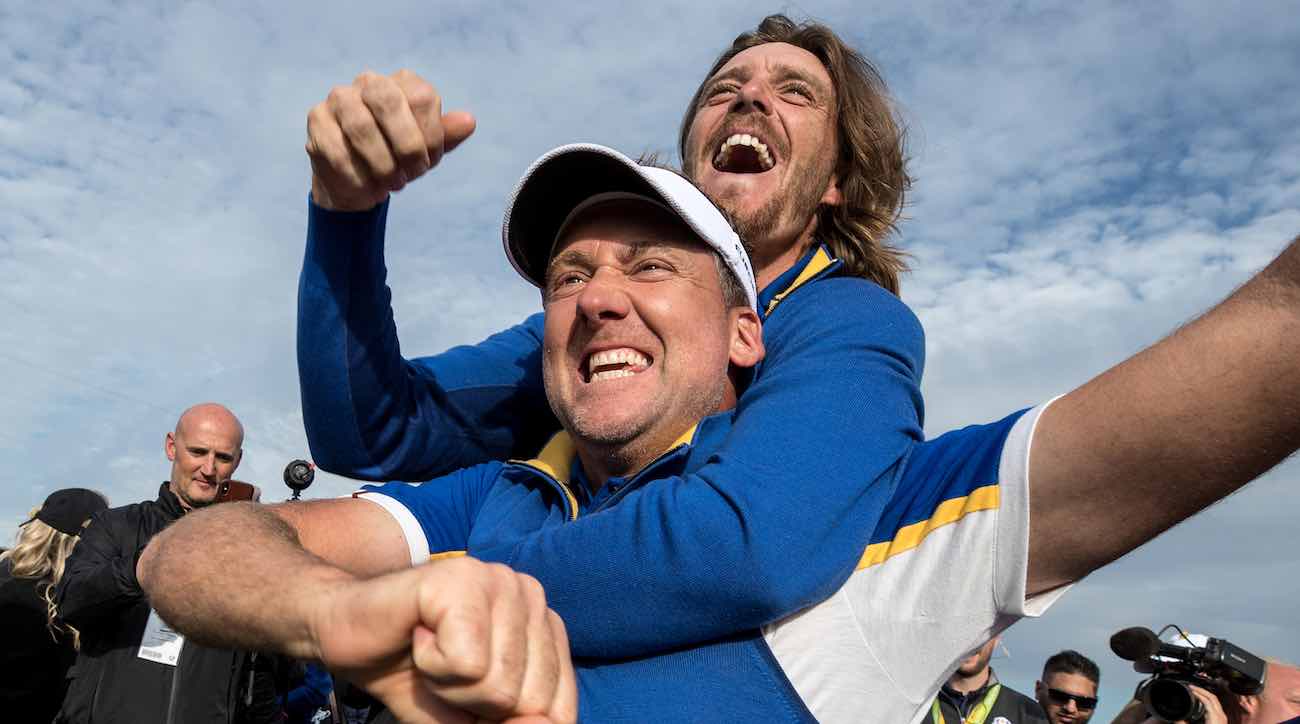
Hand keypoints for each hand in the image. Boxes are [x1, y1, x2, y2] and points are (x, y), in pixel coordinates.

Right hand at [306, 69, 475, 210]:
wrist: (358, 182)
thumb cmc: (398, 158)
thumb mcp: (428, 150)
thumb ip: (447, 135)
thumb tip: (469, 122)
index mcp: (403, 82)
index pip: (422, 97)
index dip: (430, 136)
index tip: (428, 164)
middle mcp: (369, 81)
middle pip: (388, 102)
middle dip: (405, 147)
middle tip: (411, 176)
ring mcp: (339, 98)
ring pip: (360, 126)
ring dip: (381, 165)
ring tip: (391, 185)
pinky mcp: (317, 120)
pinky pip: (336, 149)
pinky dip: (358, 177)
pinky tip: (368, 189)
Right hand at [309, 556, 575, 723]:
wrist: (344, 632)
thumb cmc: (413, 675)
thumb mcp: (473, 718)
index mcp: (544, 625)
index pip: (558, 708)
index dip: (502, 719)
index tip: (467, 687)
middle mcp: (531, 594)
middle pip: (531, 699)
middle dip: (475, 702)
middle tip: (443, 668)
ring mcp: (498, 580)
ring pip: (499, 684)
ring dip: (450, 684)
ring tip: (430, 651)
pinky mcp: (461, 579)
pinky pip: (467, 663)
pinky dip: (432, 665)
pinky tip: (418, 636)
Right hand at [1136, 685, 1227, 723]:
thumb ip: (1184, 723)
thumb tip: (1176, 720)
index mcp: (1215, 716)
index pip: (1207, 699)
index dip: (1198, 692)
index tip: (1190, 688)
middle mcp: (1221, 715)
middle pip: (1212, 697)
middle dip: (1201, 690)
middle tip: (1192, 687)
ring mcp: (1222, 717)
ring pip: (1215, 700)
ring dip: (1205, 694)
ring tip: (1196, 692)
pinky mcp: (1220, 719)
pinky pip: (1215, 706)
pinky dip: (1208, 701)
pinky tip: (1202, 702)